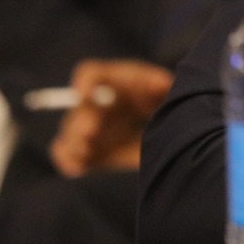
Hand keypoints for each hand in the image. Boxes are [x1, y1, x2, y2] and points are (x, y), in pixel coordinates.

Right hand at [48, 59, 173, 175]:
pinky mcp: (91, 152)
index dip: (84, 82)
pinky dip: (70, 161)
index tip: (84, 94)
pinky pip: (70, 156)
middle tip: (90, 132)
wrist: (173, 127)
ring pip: (70, 133)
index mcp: (114, 82)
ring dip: (74, 142)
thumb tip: (161, 84)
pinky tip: (78, 168)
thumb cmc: (165, 100)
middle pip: (79, 109)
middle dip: (81, 120)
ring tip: (86, 150)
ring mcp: (91, 128)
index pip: (90, 74)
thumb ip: (162, 87)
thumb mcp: (168, 90)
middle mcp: (97, 104)